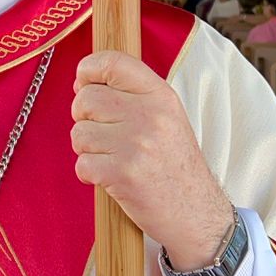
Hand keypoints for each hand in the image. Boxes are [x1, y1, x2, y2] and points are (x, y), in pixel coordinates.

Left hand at [71, 50, 234, 270]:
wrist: (196, 213)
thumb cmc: (175, 166)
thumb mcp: (167, 118)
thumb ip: (132, 95)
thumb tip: (83, 83)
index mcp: (161, 96)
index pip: (112, 62)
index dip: (88, 69)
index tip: (84, 83)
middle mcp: (149, 115)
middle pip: (86, 99)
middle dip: (84, 118)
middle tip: (105, 134)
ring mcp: (135, 144)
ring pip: (79, 133)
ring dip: (88, 149)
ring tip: (113, 158)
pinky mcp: (121, 173)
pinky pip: (82, 164)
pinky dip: (90, 174)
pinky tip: (112, 178)